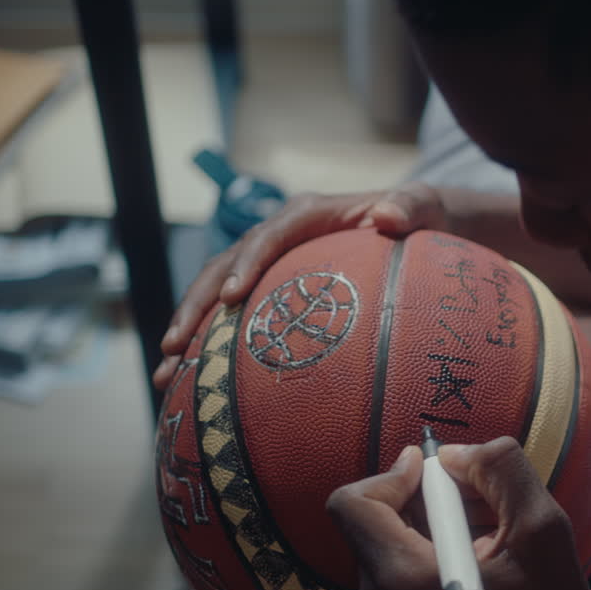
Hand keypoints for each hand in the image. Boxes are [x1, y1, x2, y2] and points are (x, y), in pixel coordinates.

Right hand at [152, 183, 447, 388]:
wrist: (420, 228)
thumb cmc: (423, 217)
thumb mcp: (424, 206)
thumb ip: (410, 206)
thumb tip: (386, 215)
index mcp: (308, 215)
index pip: (270, 235)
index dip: (247, 263)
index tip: (233, 297)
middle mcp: (280, 236)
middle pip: (225, 266)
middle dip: (196, 306)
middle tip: (174, 348)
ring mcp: (270, 263)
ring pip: (217, 293)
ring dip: (189, 331)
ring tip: (166, 374)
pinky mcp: (271, 288)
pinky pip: (234, 316)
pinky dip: (211, 345)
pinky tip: (193, 384)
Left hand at [325, 438, 590, 589]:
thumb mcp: (543, 530)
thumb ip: (500, 470)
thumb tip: (454, 452)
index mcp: (402, 582)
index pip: (352, 504)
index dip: (392, 473)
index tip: (438, 470)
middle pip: (373, 518)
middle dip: (425, 496)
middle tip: (482, 499)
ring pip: (389, 539)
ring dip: (435, 520)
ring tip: (491, 536)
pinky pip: (398, 567)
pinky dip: (433, 548)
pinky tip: (482, 560)